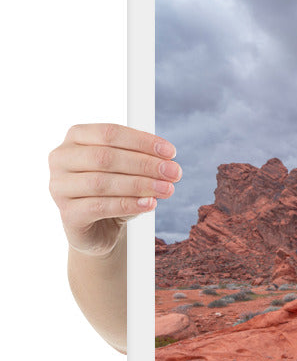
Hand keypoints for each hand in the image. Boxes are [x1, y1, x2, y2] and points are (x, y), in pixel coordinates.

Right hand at [49, 124, 180, 256]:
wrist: (100, 227)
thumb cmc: (115, 191)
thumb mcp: (129, 171)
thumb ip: (143, 162)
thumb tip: (168, 165)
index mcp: (76, 138)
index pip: (109, 133)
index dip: (142, 141)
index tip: (171, 153)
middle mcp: (61, 159)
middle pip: (106, 157)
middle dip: (145, 164)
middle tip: (174, 173)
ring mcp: (59, 187)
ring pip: (102, 182)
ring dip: (141, 185)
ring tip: (167, 189)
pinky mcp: (67, 214)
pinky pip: (100, 207)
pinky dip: (129, 204)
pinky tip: (150, 204)